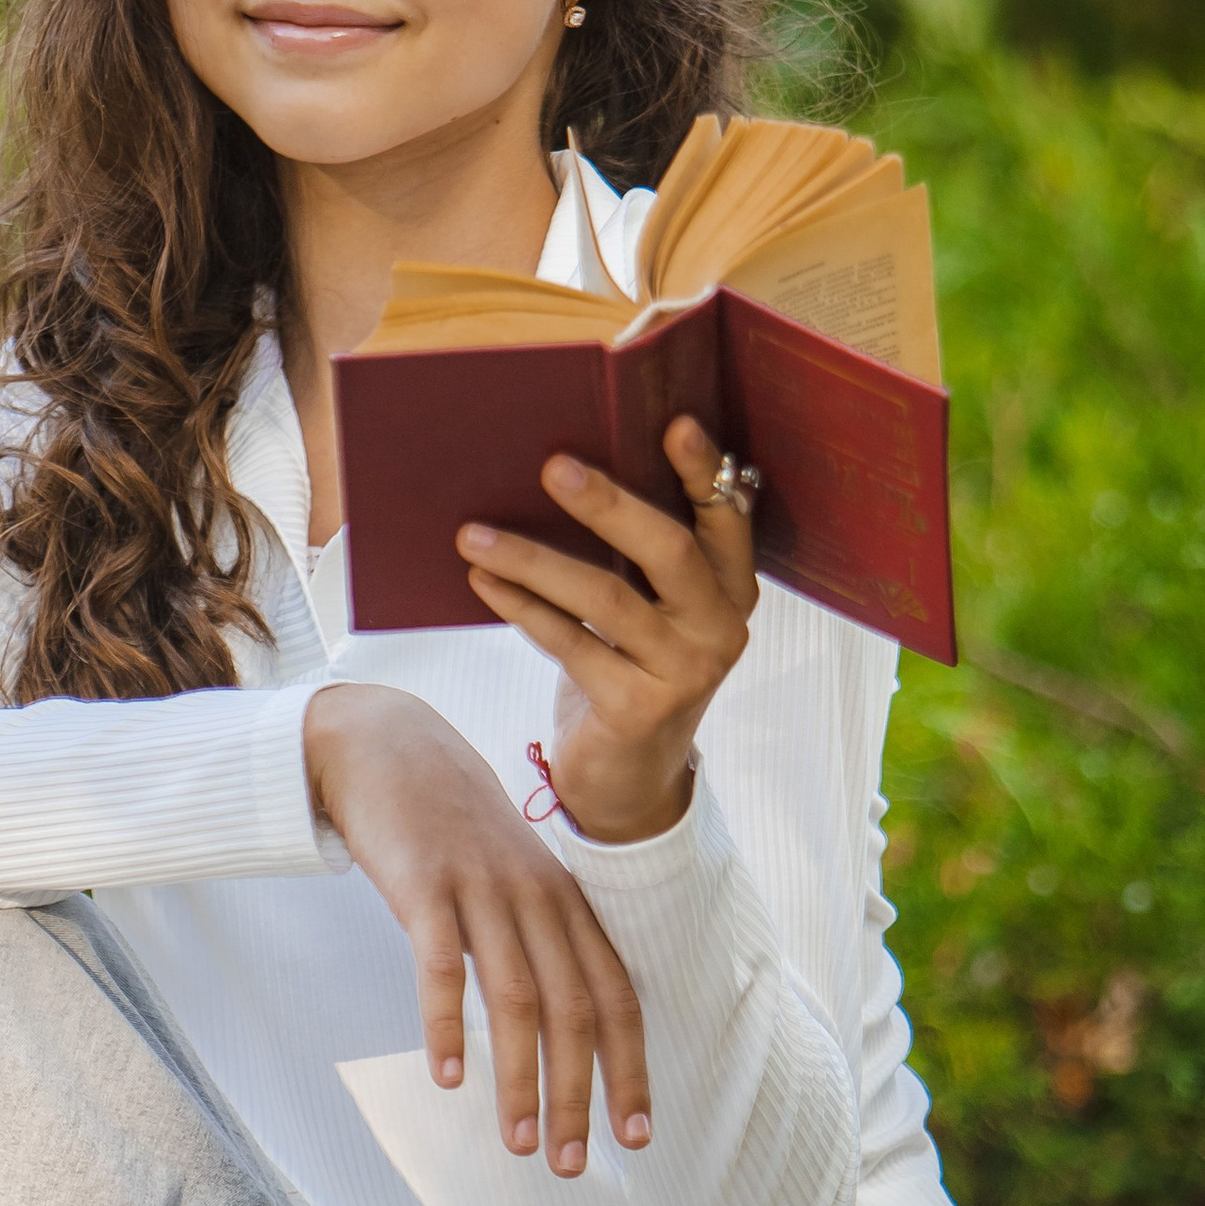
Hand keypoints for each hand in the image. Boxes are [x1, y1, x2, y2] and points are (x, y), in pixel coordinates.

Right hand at [303, 683, 650, 1175]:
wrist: (384, 745)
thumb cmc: (448, 824)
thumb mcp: (511, 873)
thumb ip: (538, 935)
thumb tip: (559, 1021)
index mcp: (564, 902)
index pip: (616, 996)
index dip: (631, 1067)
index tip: (637, 1136)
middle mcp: (536, 897)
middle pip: (574, 1011)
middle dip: (581, 1095)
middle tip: (573, 1166)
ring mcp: (482, 889)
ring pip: (518, 1000)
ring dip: (521, 1081)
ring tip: (521, 1145)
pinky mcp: (424, 885)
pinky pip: (442, 966)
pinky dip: (449, 1025)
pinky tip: (450, 1079)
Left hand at [457, 417, 756, 841]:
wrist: (628, 782)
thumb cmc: (628, 672)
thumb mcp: (647, 611)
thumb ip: (635, 555)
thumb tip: (562, 472)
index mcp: (730, 588)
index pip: (725, 517)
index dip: (702, 471)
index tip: (673, 422)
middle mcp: (721, 627)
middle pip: (669, 548)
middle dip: (608, 504)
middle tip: (552, 466)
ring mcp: (685, 671)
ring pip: (606, 598)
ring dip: (534, 559)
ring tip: (474, 534)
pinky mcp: (639, 709)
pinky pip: (571, 644)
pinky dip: (522, 608)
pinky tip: (482, 581)